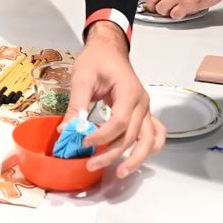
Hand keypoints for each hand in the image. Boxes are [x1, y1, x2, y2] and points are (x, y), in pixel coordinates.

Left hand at [67, 22, 166, 178]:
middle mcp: (142, 102)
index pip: (120, 121)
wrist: (108, 50)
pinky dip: (149, 148)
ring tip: (120, 172)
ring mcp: (146, 109)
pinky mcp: (144, 114)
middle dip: (113, 154)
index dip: (103, 136)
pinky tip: (135, 159)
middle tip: (92, 164)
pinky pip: (155, 134)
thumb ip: (76, 104)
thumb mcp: (82, 77)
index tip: (83, 141)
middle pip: (133, 135)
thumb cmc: (97, 59)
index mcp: (129, 90)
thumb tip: (66, 130)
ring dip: (136, 158)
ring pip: (149, 140)